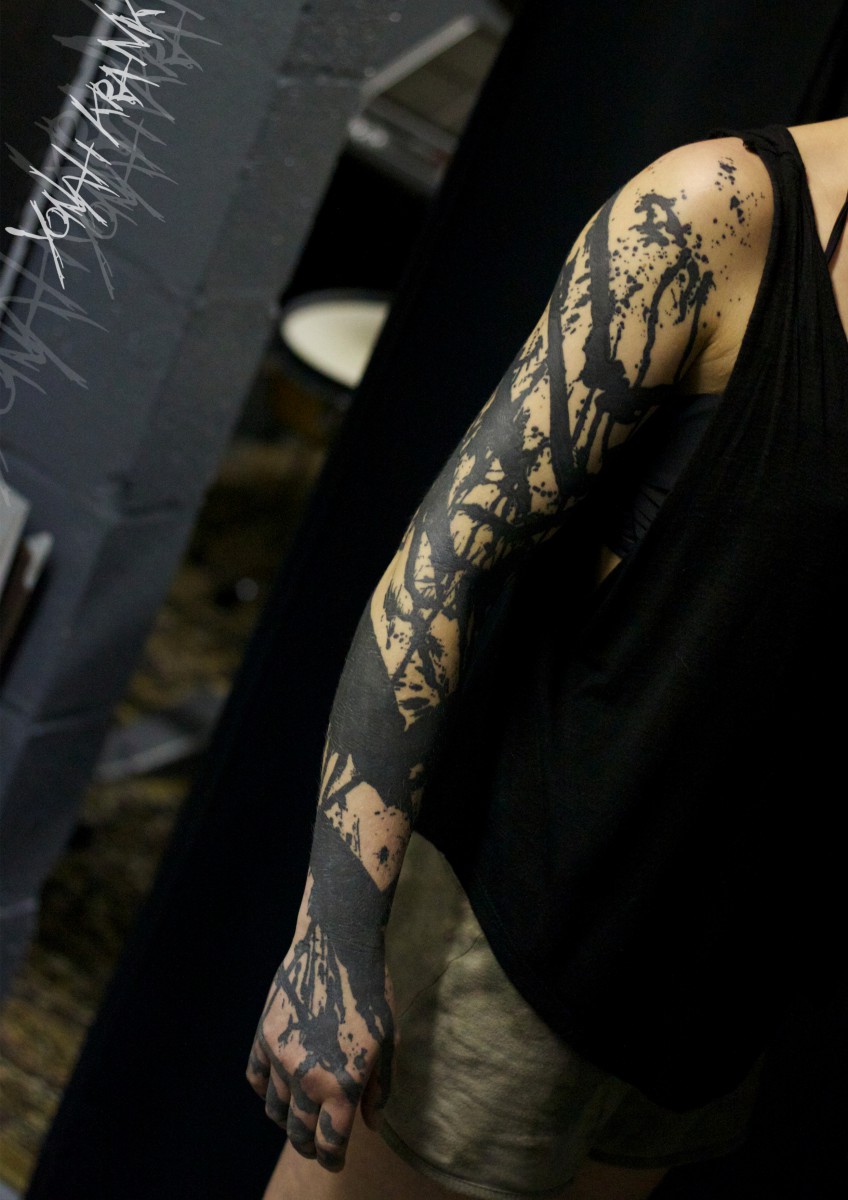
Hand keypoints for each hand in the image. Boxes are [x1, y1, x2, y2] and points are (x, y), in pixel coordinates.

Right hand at [246, 917, 396, 1171]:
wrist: (337, 947)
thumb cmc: (372, 993)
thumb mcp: (389, 1042)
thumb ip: (379, 1088)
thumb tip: (369, 1122)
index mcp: (342, 1084)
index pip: (330, 1142)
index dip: (333, 1158)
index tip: (336, 1160)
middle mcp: (307, 1078)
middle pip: (299, 1132)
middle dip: (309, 1145)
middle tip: (317, 1146)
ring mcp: (280, 1057)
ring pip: (274, 1109)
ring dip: (286, 1120)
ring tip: (297, 1119)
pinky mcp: (263, 1036)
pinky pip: (255, 1077)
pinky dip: (264, 1089)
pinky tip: (276, 1088)